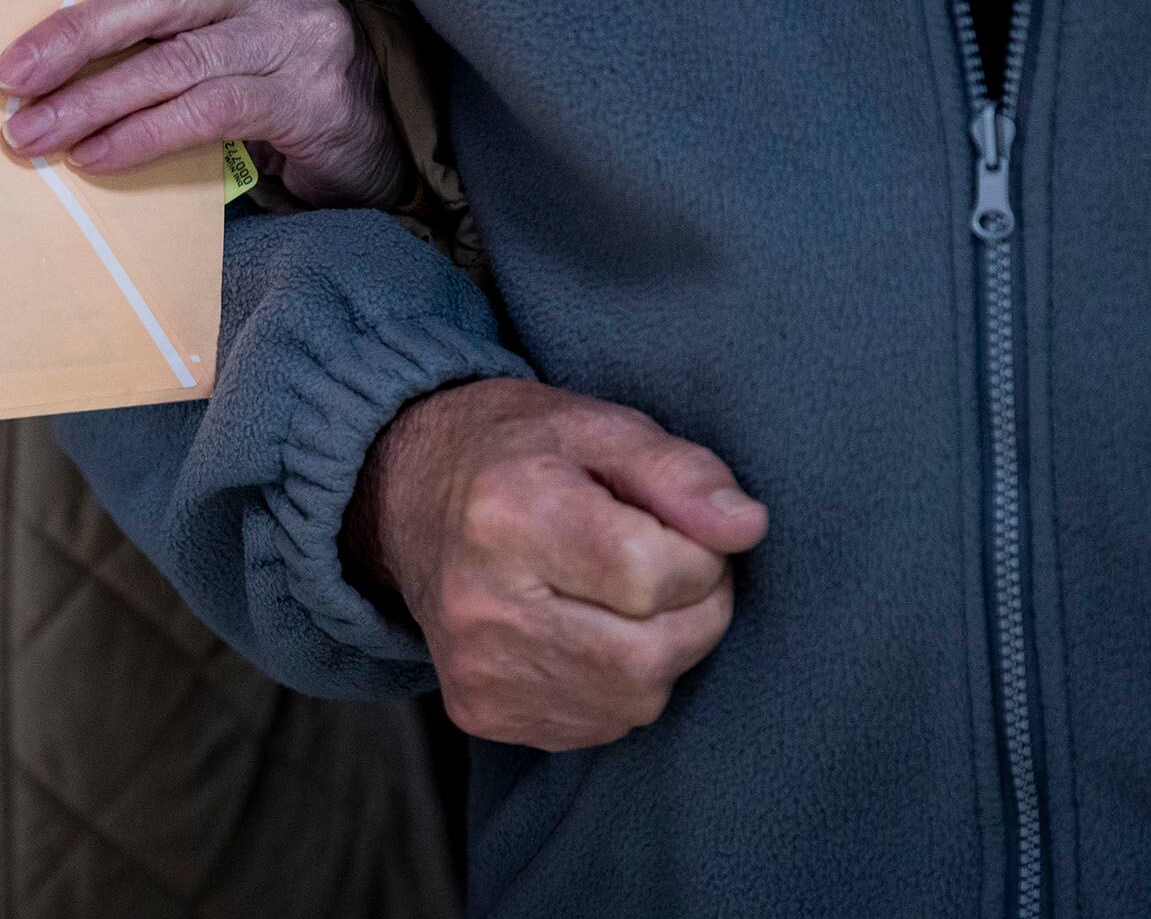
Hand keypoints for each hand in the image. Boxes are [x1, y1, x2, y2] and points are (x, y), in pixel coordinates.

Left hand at [0, 0, 412, 207]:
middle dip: (76, 36)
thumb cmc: (280, 78)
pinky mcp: (307, 98)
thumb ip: (170, 19)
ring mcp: (297, 34)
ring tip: (37, 134)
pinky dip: (143, 135)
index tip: (17, 46)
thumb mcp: (228, 27)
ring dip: (95, 102)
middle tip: (12, 79)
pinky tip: (98, 156)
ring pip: (176, 61)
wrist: (377, 140)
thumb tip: (57, 49)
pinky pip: (207, 112)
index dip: (77, 2)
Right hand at [343, 379, 768, 750]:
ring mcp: (476, 667)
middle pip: (648, 654)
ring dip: (661, 652)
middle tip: (671, 567)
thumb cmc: (517, 452)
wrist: (405, 496)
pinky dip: (620, 684)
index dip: (698, 556)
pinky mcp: (479, 710)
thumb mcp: (598, 426)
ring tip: (629, 597)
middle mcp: (481, 602)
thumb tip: (745, 528)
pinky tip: (590, 630)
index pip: (649, 574)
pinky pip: (599, 725)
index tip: (681, 527)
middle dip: (694, 613)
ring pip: (633, 699)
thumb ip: (678, 470)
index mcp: (509, 513)